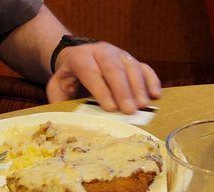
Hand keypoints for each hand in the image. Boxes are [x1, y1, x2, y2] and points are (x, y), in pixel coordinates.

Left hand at [46, 41, 161, 113]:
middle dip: (122, 91)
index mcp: (80, 57)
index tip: (110, 108)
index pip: (91, 72)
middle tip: (129, 110)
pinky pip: (144, 68)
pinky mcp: (132, 59)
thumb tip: (64, 118)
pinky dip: (152, 81)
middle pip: (114, 69)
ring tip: (143, 106)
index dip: (101, 90)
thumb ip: (59, 99)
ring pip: (131, 67)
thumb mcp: (57, 86)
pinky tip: (156, 95)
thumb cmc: (69, 78)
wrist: (77, 57)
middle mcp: (102, 52)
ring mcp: (119, 54)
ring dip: (139, 88)